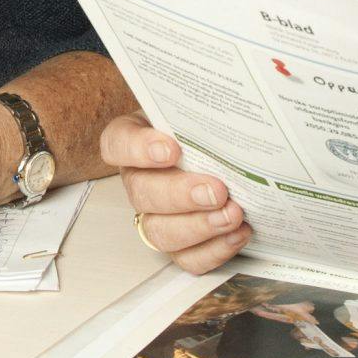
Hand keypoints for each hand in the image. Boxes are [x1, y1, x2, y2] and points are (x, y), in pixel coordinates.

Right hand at [103, 112, 249, 271]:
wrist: (221, 152)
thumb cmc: (203, 128)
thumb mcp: (196, 110)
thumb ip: (202, 108)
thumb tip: (230, 100)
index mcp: (133, 142)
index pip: (118, 143)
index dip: (139, 149)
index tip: (170, 149)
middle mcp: (139, 181)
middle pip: (143, 195)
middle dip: (181, 195)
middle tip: (216, 190)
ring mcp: (157, 216)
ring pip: (161, 233)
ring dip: (199, 227)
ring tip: (232, 215)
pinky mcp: (181, 244)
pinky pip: (188, 258)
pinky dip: (215, 250)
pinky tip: (239, 232)